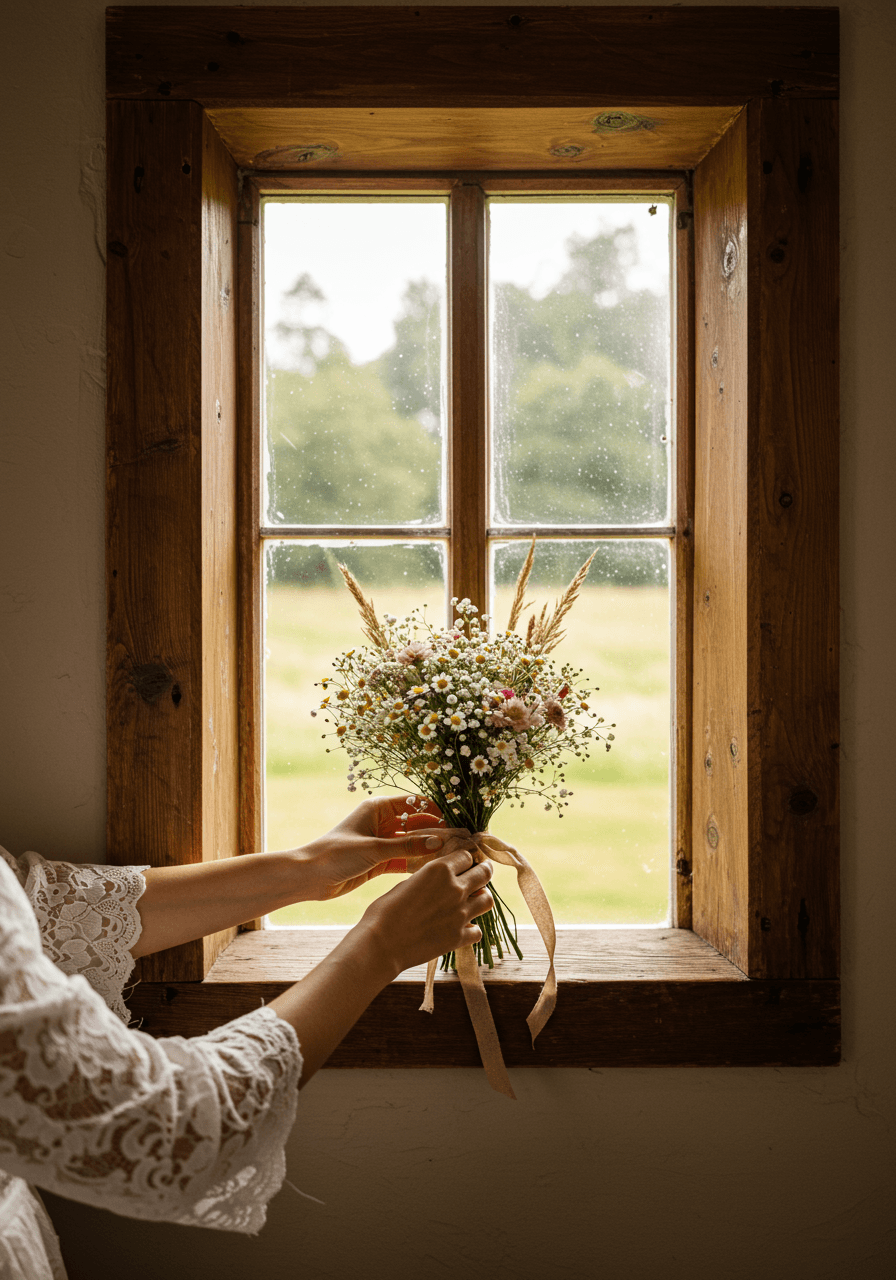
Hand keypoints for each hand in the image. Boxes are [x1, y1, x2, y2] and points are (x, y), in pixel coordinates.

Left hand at [295, 796, 476, 900]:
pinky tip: (437, 869)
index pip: (416, 804)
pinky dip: (419, 864)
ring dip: (431, 849)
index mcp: (379, 808)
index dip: (439, 810)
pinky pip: (405, 859)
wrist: (308, 877)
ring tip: (456, 856)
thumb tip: (440, 842)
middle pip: (418, 823)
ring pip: (414, 843)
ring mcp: (382, 842)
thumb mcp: (374, 848)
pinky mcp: (380, 862)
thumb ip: (408, 846)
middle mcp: (383, 822)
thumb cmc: (336, 854)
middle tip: (464, 841)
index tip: (460, 819)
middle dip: (439, 831)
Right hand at [357, 844, 494, 974]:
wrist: (381, 944)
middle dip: (484, 872)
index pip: (467, 856)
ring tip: (474, 900)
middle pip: (484, 874)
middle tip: (482, 873)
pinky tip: (462, 928)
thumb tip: (439, 882)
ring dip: (481, 898)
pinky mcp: (459, 937)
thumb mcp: (407, 884)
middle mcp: (455, 888)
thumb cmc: (385, 911)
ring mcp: (460, 914)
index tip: (466, 863)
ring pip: (487, 900)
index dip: (466, 859)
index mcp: (440, 870)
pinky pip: (477, 930)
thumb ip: (429, 880)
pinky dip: (472, 928)